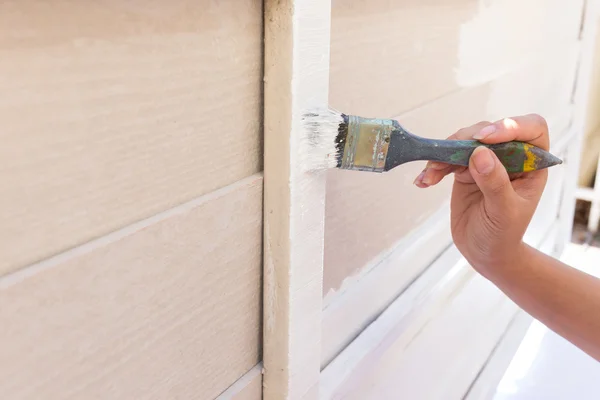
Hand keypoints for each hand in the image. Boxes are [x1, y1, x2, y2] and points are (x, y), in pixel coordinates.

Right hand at [413, 114, 549, 278]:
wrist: (484, 252)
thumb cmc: (503, 235)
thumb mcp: (504, 212)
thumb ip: (495, 183)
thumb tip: (481, 153)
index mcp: (532, 164)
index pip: (531, 130)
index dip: (511, 126)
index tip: (486, 137)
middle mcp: (511, 157)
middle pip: (490, 130)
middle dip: (466, 141)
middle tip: (447, 157)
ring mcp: (486, 162)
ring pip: (465, 141)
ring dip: (444, 154)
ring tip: (430, 174)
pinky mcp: (465, 170)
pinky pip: (448, 158)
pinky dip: (434, 167)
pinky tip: (424, 180)